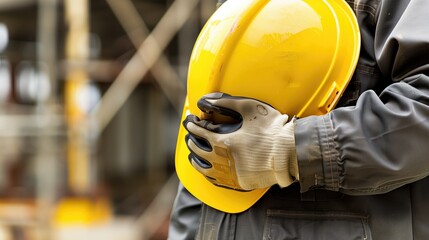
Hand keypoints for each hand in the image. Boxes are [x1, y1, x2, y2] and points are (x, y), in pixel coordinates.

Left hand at [183, 92, 298, 190]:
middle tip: (189, 136)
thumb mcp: (249, 108)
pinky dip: (208, 174)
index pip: (200, 133)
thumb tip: (206, 100)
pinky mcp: (240, 183)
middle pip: (199, 151)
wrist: (292, 153)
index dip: (192, 126)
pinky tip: (208, 171)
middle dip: (191, 141)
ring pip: (204, 169)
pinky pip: (217, 181)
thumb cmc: (273, 129)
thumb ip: (226, 102)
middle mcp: (224, 161)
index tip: (190, 122)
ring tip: (193, 155)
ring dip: (196, 160)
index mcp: (224, 142)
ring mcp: (232, 174)